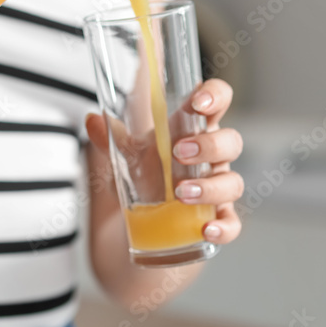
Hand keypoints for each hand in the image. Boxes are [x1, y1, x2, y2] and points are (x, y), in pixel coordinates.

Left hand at [85, 78, 244, 245]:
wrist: (145, 217)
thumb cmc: (147, 173)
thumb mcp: (126, 155)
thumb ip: (110, 138)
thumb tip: (92, 120)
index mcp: (193, 129)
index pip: (218, 101)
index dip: (216, 96)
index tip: (198, 102)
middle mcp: (212, 157)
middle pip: (231, 142)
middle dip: (209, 145)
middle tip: (178, 152)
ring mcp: (218, 187)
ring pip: (232, 183)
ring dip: (211, 187)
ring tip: (181, 193)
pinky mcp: (218, 218)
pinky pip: (232, 223)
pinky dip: (223, 228)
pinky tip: (206, 230)